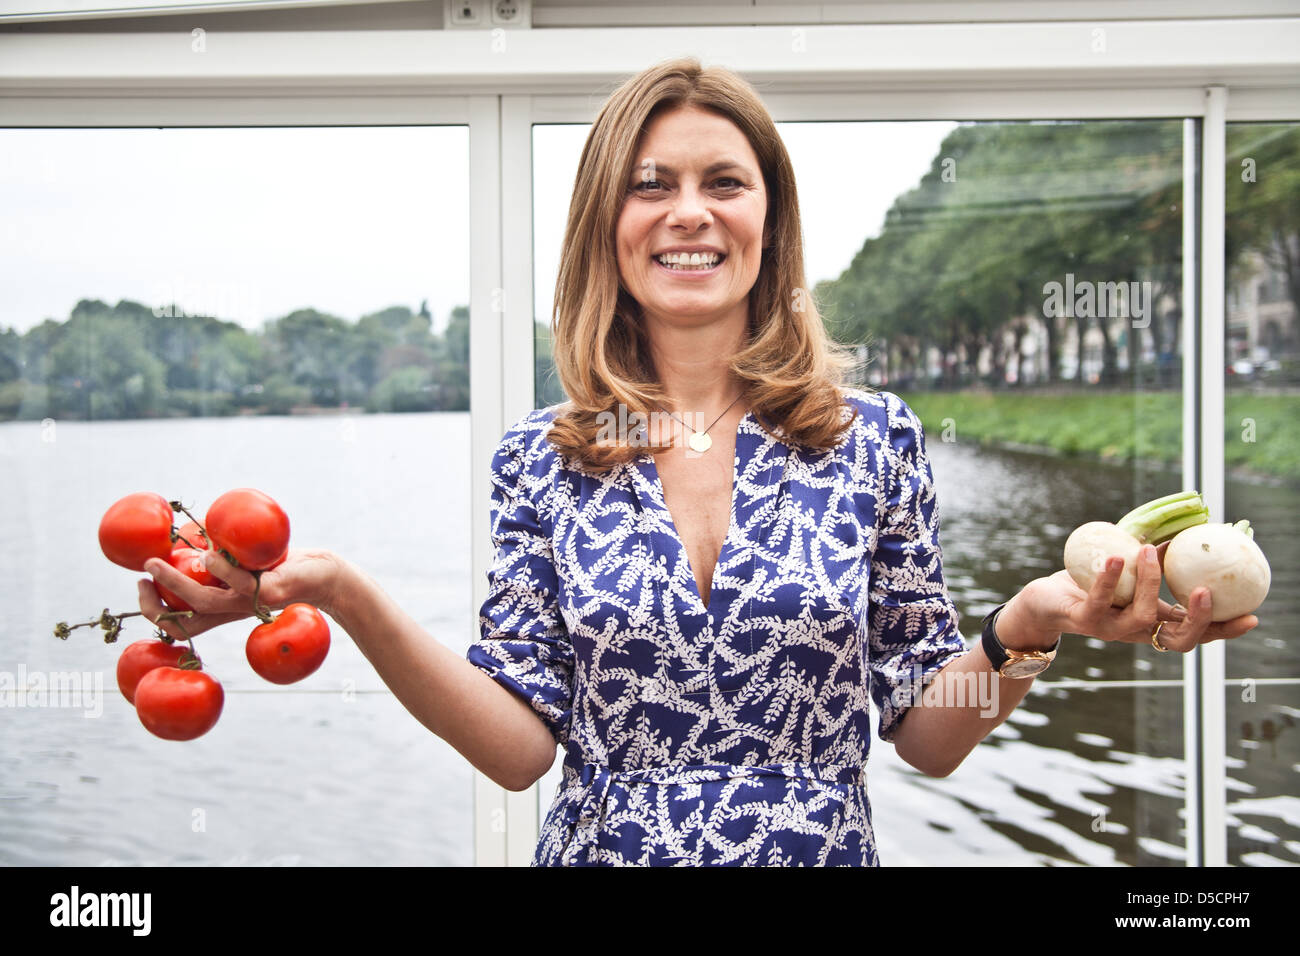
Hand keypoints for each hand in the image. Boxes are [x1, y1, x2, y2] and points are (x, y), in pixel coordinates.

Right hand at [138, 547, 341, 641]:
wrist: (323, 575)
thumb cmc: (280, 565)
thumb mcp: (243, 563)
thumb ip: (218, 555)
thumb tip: (187, 531)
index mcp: (222, 608)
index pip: (180, 625)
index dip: (154, 611)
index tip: (141, 583)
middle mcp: (231, 611)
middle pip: (183, 621)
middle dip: (154, 603)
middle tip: (142, 574)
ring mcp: (248, 604)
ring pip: (203, 601)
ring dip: (175, 582)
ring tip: (158, 562)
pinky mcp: (268, 593)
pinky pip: (238, 582)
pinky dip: (220, 567)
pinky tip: (208, 553)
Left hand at [1023, 542, 1258, 651]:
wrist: (1044, 601)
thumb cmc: (1091, 584)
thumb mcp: (1129, 572)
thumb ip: (1156, 558)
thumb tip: (1188, 530)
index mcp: (1153, 622)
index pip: (1196, 633)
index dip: (1224, 630)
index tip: (1252, 616)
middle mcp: (1136, 631)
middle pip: (1179, 640)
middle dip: (1197, 620)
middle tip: (1206, 592)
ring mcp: (1111, 630)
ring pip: (1141, 617)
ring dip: (1149, 583)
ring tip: (1148, 553)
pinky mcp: (1083, 620)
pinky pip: (1101, 602)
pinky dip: (1110, 579)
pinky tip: (1117, 556)